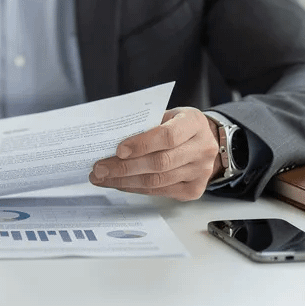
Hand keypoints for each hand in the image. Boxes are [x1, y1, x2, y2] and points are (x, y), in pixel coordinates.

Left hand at [88, 107, 222, 200]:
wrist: (204, 141)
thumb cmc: (178, 125)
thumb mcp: (167, 115)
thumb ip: (146, 124)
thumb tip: (110, 139)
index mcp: (194, 123)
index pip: (168, 136)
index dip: (142, 144)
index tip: (118, 150)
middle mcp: (202, 149)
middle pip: (160, 163)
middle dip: (125, 167)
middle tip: (100, 168)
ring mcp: (200, 172)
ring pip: (157, 181)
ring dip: (125, 181)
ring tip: (102, 178)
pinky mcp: (193, 190)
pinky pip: (159, 191)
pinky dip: (135, 188)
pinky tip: (119, 183)